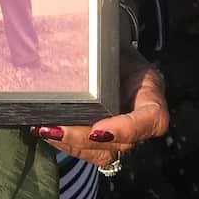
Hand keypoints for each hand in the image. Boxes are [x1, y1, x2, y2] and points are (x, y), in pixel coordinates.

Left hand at [30, 44, 168, 170]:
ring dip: (70, 145)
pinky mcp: (106, 141)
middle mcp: (141, 121)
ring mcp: (124, 135)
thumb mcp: (112, 45)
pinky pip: (89, 153)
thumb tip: (68, 45)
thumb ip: (100, 52)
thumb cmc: (110, 46)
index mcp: (150, 93)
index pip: (153, 118)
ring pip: (103, 153)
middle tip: (54, 129)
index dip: (126, 129)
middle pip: (121, 143)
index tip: (95, 129)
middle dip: (83, 139)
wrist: (107, 53)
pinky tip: (46, 132)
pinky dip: (65, 145)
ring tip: (45, 130)